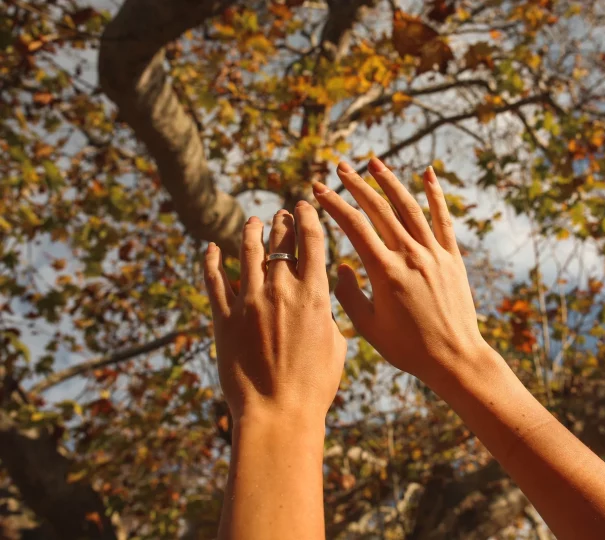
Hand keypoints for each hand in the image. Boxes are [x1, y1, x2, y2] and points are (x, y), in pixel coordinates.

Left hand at [203, 203, 345, 421]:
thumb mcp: (337, 345)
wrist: (278, 412)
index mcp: (315, 295)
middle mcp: (282, 290)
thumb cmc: (315, 384)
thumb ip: (329, 315)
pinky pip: (214, 280)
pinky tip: (212, 248)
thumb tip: (322, 301)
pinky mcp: (224, 317)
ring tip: (252, 222)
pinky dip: (212, 260)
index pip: (311, 241)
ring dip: (251, 232)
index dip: (308, 218)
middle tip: (280, 215)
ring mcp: (250, 301)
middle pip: (280, 242)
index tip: (304, 207)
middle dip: (281, 223)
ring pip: (248, 252)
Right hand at [312, 159, 487, 387]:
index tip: (318, 188)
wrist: (454, 358)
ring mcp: (434, 254)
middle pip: (379, 209)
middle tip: (339, 166)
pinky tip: (428, 174)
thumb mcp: (369, 327)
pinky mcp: (452, 258)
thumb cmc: (407, 348)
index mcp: (385, 272)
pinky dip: (435, 195)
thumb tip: (339, 266)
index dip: (334, 204)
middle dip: (356, 185)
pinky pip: (443, 220)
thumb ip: (349, 294)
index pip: (354, 227)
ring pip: (409, 208)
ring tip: (374, 162)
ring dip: (390, 182)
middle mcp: (410, 256)